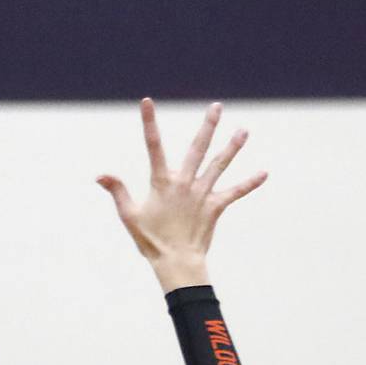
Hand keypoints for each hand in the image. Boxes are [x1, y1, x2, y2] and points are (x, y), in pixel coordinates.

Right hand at [97, 99, 266, 291]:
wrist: (176, 262)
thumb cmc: (151, 240)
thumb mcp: (129, 216)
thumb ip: (117, 191)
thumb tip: (100, 174)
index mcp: (162, 183)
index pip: (153, 147)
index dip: (149, 123)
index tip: (147, 102)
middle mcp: (185, 183)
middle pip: (198, 149)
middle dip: (207, 127)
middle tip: (216, 107)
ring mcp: (202, 194)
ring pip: (219, 165)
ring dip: (232, 148)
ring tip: (243, 131)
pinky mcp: (215, 207)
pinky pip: (234, 192)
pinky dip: (249, 183)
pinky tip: (264, 173)